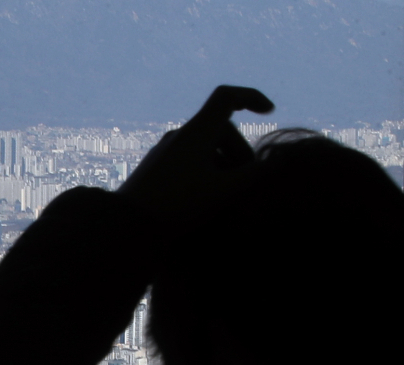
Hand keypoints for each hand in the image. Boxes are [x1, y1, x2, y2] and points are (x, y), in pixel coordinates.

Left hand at [119, 85, 274, 222]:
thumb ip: (255, 174)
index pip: (226, 97)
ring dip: (223, 163)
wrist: (124, 226)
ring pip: (202, 147)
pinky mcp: (153, 171)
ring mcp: (163, 153)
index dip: (251, 97)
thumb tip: (280, 159)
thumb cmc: (177, 207)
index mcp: (196, 132)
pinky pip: (187, 161)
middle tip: (248, 178)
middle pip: (219, 128)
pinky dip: (204, 172)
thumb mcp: (224, 191)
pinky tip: (206, 199)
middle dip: (239, 149)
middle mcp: (178, 136)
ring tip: (229, 193)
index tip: (268, 112)